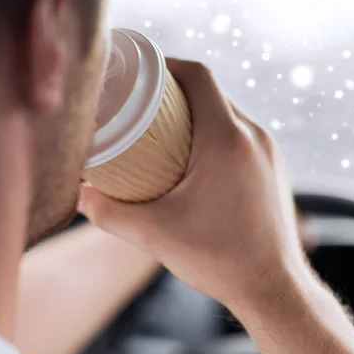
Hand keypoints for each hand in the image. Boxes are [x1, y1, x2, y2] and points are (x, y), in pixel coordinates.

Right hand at [79, 59, 304, 304]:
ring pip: (229, 113)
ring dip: (198, 114)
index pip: (198, 75)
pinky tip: (196, 158)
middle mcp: (255, 137)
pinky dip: (217, 134)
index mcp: (227, 139)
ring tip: (166, 132)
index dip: (167, 65)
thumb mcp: (154, 234)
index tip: (141, 72)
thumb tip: (79, 195)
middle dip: (176, 91)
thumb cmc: (220, 259)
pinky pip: (242, 136)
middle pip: (212, 92)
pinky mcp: (274, 170)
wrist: (274, 288)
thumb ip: (108, 212)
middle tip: (144, 105)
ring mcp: (269, 153)